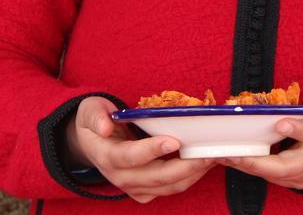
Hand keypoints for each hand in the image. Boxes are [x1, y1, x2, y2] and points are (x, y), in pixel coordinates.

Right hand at [66, 96, 214, 202]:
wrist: (91, 144)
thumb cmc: (95, 122)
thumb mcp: (90, 110)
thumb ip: (96, 116)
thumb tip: (105, 127)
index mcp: (107, 156)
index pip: (131, 157)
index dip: (152, 150)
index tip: (174, 140)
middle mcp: (120, 177)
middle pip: (157, 177)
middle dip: (186, 165)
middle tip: (208, 151)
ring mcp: (133, 188)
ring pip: (168, 187)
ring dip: (193, 173)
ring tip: (213, 156)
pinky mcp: (144, 192)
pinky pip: (170, 189)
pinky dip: (189, 178)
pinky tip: (202, 163)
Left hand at [218, 83, 302, 189]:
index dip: (300, 130)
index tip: (280, 123)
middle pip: (287, 166)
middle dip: (260, 162)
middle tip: (236, 153)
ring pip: (274, 174)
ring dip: (248, 166)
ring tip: (224, 155)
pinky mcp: (294, 178)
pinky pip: (269, 175)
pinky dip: (249, 168)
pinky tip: (229, 158)